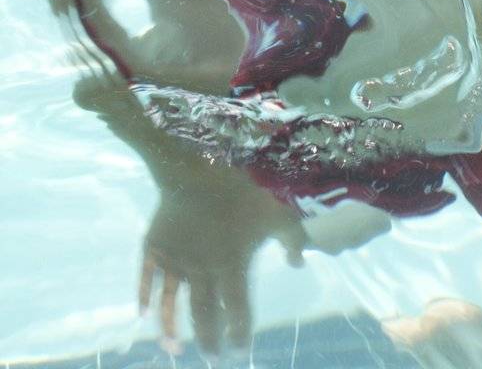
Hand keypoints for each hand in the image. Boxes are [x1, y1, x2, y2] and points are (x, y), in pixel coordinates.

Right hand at [138, 168, 304, 357]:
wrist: (196, 169)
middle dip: (208, 337)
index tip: (239, 348)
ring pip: (172, 303)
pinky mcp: (156, 248)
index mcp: (230, 266)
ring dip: (172, 327)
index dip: (239, 331)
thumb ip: (292, 239)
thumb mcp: (276, 212)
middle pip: (204, 313)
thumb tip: (299, 264)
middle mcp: (201, 271)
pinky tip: (144, 313)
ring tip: (173, 348)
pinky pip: (147, 279)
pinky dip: (144, 297)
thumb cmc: (240, 193)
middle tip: (211, 355)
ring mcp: (176, 261)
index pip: (236, 309)